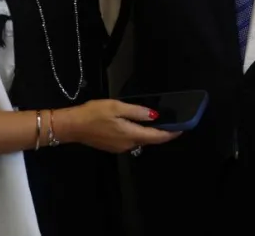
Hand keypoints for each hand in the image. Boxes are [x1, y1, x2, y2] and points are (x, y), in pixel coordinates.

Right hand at [61, 99, 180, 153]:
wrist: (72, 126)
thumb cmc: (94, 113)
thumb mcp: (117, 107)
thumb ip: (137, 112)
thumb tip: (155, 116)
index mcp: (131, 134)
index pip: (156, 137)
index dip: (170, 133)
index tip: (182, 128)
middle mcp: (128, 145)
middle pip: (149, 140)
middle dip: (161, 133)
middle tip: (172, 122)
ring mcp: (120, 147)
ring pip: (140, 141)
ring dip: (150, 134)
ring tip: (158, 122)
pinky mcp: (112, 147)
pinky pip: (131, 141)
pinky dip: (139, 134)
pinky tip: (139, 126)